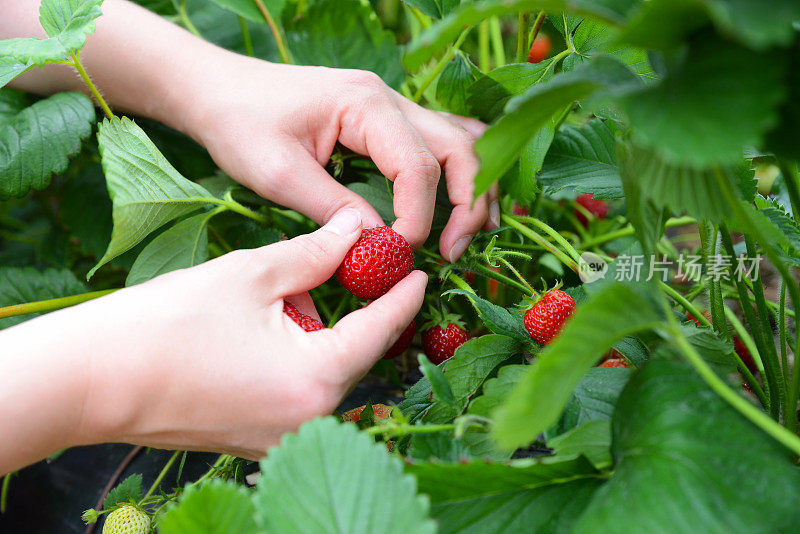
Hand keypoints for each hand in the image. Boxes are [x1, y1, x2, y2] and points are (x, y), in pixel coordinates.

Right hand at [0, 209, 426, 468]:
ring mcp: (284, 438)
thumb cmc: (168, 323)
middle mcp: (310, 420)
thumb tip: (356, 229)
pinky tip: (266, 333)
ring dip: (321, 335)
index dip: (404, 294)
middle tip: (349, 269)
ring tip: (281, 301)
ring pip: (326, 373)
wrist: (93, 378)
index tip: (420, 271)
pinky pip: (299, 393)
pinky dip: (298, 359)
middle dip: (356, 311)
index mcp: (316, 378)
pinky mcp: (260, 441)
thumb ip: (316, 253)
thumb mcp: (252, 274)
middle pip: (356, 354)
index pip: (382, 329)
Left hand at [183, 51, 498, 261]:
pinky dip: (452, 176)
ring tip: (462, 236)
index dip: (419, 218)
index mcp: (366, 105)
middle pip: (460, 148)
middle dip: (467, 204)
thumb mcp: (279, 174)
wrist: (217, 90)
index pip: (417, 166)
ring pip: (458, 143)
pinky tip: (450, 207)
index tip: (399, 253)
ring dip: (470, 189)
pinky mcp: (384, 121)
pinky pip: (437, 143)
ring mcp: (391, 106)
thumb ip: (334, 209)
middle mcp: (389, 99)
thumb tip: (380, 245)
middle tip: (453, 252)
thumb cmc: (239, 124)